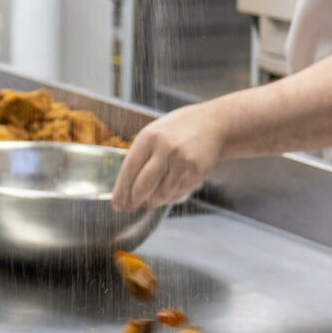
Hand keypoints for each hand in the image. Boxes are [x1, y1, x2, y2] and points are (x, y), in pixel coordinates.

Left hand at [111, 104, 225, 211]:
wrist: (215, 124)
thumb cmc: (178, 131)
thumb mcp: (154, 134)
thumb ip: (140, 157)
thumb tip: (124, 188)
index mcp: (149, 137)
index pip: (129, 170)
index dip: (121, 190)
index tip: (116, 203)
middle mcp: (165, 149)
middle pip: (143, 185)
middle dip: (134, 200)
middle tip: (130, 207)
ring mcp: (182, 161)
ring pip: (161, 193)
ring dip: (152, 201)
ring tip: (148, 203)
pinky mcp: (197, 171)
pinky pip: (178, 192)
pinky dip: (168, 198)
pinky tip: (164, 196)